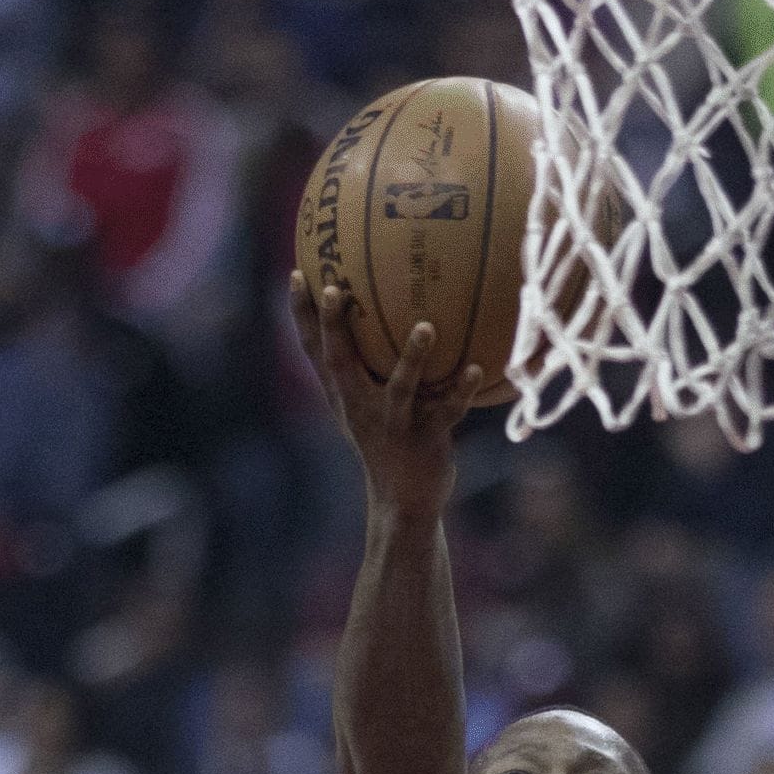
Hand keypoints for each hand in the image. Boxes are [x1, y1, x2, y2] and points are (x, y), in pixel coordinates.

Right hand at [289, 273, 481, 521]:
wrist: (403, 500)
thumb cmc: (385, 441)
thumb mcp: (363, 407)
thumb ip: (361, 367)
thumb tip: (372, 309)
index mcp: (343, 396)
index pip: (314, 351)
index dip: (303, 314)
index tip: (297, 273)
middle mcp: (360, 406)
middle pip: (341, 363)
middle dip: (335, 327)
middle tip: (337, 290)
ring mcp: (393, 423)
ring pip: (400, 387)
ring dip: (413, 358)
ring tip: (426, 327)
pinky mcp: (425, 439)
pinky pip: (447, 411)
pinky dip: (462, 391)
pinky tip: (476, 370)